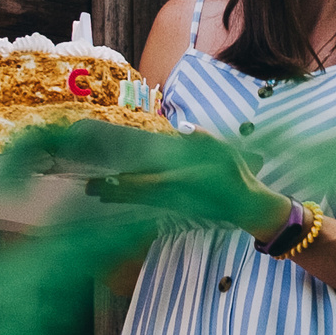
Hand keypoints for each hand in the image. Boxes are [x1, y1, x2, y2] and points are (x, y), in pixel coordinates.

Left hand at [86, 129, 289, 236]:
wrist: (246, 205)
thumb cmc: (236, 174)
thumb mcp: (224, 150)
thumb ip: (203, 138)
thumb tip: (183, 127)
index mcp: (184, 179)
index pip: (151, 181)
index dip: (129, 181)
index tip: (109, 177)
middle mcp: (175, 193)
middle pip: (138, 193)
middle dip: (114, 190)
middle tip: (89, 186)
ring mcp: (174, 202)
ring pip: (140, 199)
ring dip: (118, 196)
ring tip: (96, 192)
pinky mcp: (176, 207)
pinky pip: (148, 204)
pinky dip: (131, 200)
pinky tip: (119, 199)